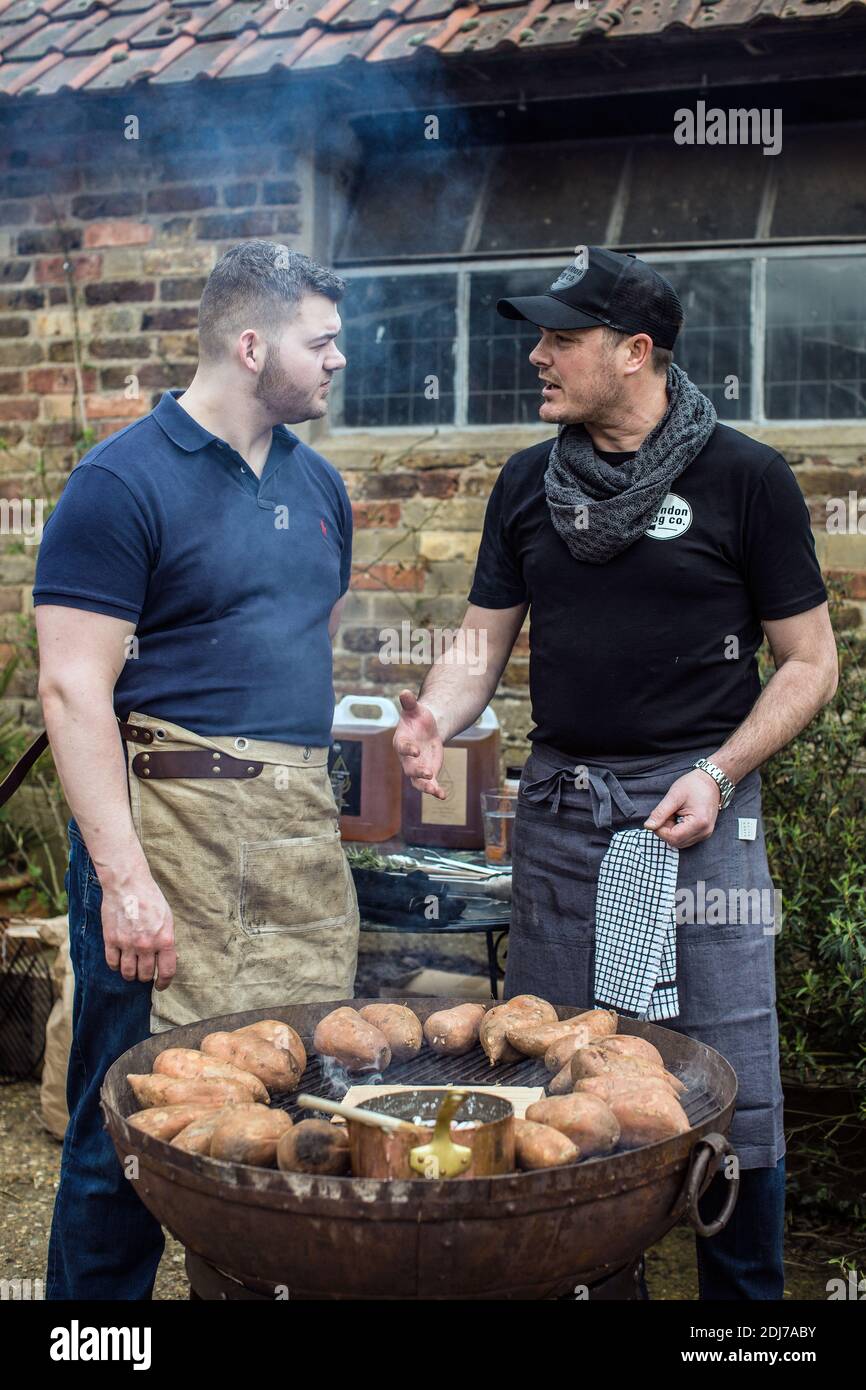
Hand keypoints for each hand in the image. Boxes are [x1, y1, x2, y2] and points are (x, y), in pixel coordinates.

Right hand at [100, 868, 176, 988]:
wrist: (128, 884)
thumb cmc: (150, 899)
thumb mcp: (167, 918)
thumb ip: (167, 940)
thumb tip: (170, 958)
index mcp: (164, 940)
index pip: (167, 971)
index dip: (164, 983)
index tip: (160, 985)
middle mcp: (146, 945)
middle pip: (145, 975)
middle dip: (145, 976)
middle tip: (144, 972)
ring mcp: (127, 943)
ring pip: (128, 973)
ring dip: (130, 974)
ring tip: (131, 969)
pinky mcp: (111, 940)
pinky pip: (112, 963)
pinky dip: (116, 965)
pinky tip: (119, 961)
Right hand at [393, 690, 446, 797]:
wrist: (426, 729)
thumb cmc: (418, 717)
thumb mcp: (416, 709)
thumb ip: (409, 703)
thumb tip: (404, 691)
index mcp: (401, 741)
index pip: (402, 747)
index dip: (408, 749)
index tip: (415, 750)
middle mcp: (406, 757)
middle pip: (409, 767)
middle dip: (418, 771)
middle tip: (428, 773)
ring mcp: (416, 767)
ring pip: (417, 781)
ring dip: (426, 786)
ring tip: (436, 790)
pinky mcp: (427, 773)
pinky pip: (429, 785)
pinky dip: (435, 791)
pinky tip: (443, 796)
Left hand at [643, 770, 721, 848]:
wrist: (711, 781)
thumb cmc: (693, 785)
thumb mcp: (674, 796)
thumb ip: (660, 812)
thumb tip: (648, 826)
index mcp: (699, 822)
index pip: (672, 837)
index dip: (660, 829)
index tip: (659, 815)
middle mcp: (704, 832)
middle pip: (675, 842)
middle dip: (666, 830)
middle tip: (668, 813)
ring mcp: (705, 834)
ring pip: (679, 842)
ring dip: (671, 831)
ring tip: (675, 814)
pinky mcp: (703, 833)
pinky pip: (685, 839)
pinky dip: (678, 831)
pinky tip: (679, 818)